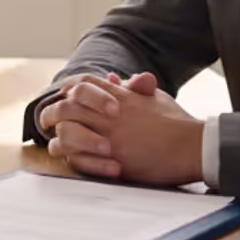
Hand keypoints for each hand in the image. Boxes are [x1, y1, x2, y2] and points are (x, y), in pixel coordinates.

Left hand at [39, 72, 204, 184]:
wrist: (194, 148)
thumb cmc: (177, 123)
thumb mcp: (154, 98)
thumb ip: (131, 88)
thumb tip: (113, 77)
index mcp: (121, 98)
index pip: (83, 86)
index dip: (68, 90)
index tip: (62, 96)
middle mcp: (112, 116)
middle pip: (68, 108)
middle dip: (51, 112)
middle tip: (45, 119)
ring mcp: (111, 139)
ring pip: (68, 133)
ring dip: (57, 137)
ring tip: (53, 142)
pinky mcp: (114, 162)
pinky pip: (80, 159)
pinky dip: (70, 158)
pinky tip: (68, 158)